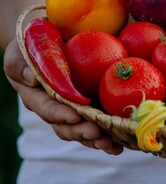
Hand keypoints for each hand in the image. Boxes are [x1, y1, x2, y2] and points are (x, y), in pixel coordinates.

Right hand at [3, 39, 123, 154]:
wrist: (53, 38)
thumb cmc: (34, 44)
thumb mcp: (24, 50)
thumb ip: (23, 64)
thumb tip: (31, 78)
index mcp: (37, 97)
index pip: (47, 108)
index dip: (60, 114)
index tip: (75, 116)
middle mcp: (56, 109)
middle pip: (66, 127)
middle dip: (82, 132)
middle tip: (97, 133)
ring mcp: (75, 111)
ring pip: (84, 131)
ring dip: (98, 140)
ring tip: (112, 145)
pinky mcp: (92, 109)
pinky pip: (101, 125)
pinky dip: (111, 135)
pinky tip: (122, 143)